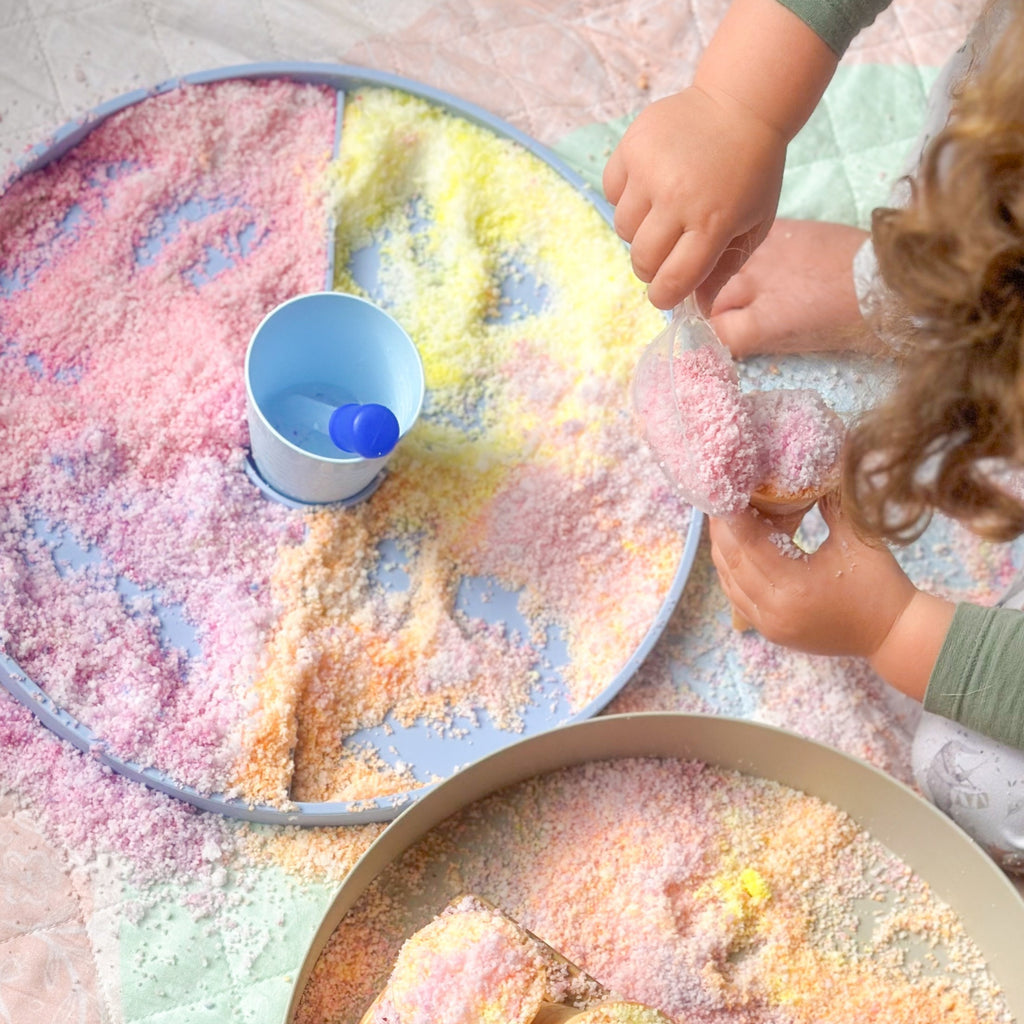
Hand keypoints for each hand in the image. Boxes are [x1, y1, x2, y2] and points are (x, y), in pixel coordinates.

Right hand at [603, 85, 785, 310]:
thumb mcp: (754, 224)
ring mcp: (650, 171)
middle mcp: (677, 198)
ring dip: (639, 230)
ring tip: (662, 210)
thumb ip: (725, 269)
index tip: (665, 294)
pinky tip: (650, 183)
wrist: (742, 101)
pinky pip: (612, 191)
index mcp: (713, 222)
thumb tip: (699, 310)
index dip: (665, 296)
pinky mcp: (631, 147)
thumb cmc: (752, 171)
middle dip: (651, 267)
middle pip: (642, 260)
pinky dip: (626, 195)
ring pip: (622, 228)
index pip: (673, 280)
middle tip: (665, 252)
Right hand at [707, 219, 874, 357]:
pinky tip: (755, 262)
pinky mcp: (782, 228)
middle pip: (710, 299)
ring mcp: (766, 252)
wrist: (891, 279)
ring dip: (722, 280)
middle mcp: (755, 284)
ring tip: (738, 288)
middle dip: (714, 310)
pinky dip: (743, 254)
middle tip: (728, 316)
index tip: (720, 338)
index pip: (712, 332)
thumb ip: (757, 340)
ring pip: (721, 267)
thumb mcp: (799, 345)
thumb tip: (729, 337)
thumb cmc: (850, 324)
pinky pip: (746, 241)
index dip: (713, 337)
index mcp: (761, 322)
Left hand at [709, 493, 917, 658]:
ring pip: (729, 581)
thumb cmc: (881, 584)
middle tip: (716, 497)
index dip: (732, 515)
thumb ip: (831, 501)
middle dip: (722, 528)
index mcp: (794, 586)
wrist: (894, 635)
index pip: (749, 543)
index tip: (722, 489)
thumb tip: (816, 464)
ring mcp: (769, 624)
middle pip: (731, 561)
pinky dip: (732, 572)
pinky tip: (735, 549)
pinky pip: (737, 597)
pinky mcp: (770, 631)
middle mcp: (773, 609)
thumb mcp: (858, 536)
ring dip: (723, 549)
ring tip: (722, 518)